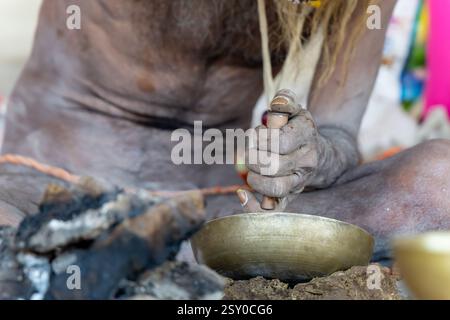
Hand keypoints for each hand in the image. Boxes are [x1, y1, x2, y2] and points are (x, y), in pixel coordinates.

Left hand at [239, 89, 319, 211]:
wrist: (318, 155)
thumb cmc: (297, 129)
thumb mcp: (295, 111)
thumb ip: (284, 102)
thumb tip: (278, 102)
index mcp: (307, 136)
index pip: (280, 141)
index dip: (260, 138)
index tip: (254, 135)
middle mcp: (306, 162)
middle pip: (274, 166)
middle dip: (252, 158)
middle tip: (248, 153)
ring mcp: (299, 183)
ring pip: (275, 189)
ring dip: (253, 179)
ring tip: (248, 170)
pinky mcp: (290, 198)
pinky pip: (273, 211)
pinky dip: (253, 206)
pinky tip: (241, 193)